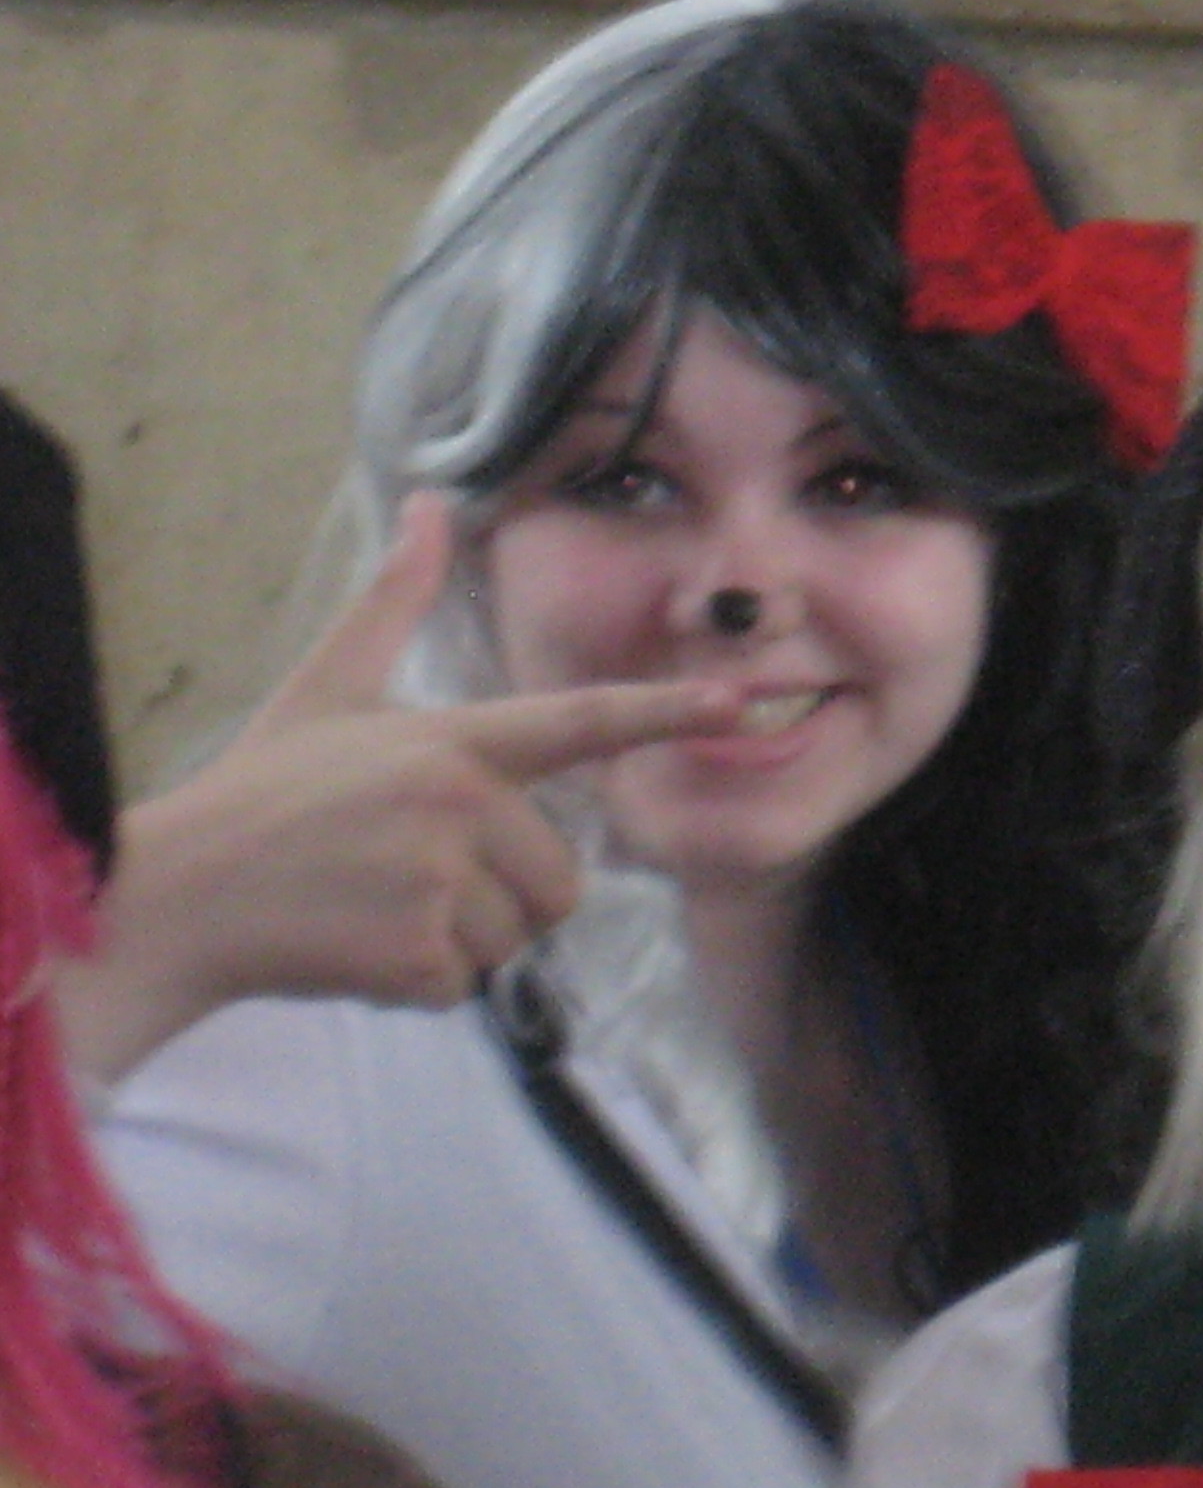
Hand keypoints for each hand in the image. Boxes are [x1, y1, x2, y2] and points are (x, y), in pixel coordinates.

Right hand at [54, 495, 738, 1081]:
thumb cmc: (262, 792)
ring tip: (376, 903)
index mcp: (451, 742)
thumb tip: (426, 503)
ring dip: (461, 938)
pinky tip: (357, 945)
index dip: (665, 711)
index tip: (742, 702)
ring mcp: (440, 883)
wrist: (175, 897)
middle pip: (561, 879)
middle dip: (501, 892)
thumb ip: (395, 602)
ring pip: (518, 937)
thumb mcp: (329, 687)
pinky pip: (468, 984)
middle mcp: (458, 805)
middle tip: (405, 873)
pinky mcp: (419, 957)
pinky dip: (420, 980)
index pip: (579, 723)